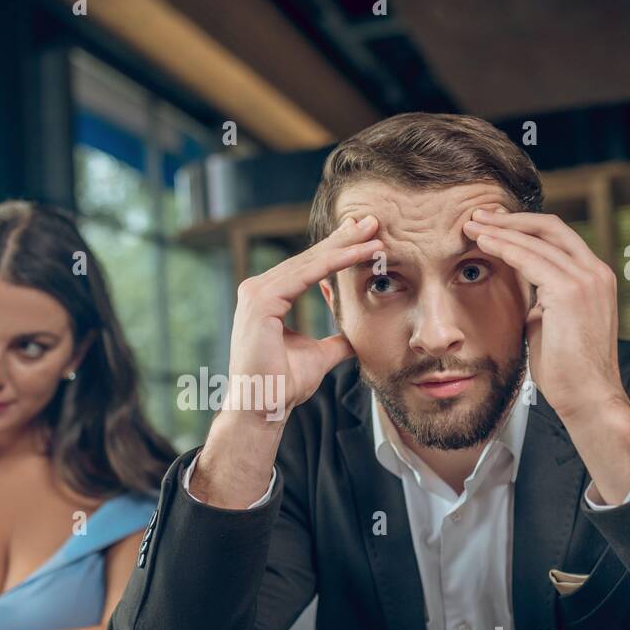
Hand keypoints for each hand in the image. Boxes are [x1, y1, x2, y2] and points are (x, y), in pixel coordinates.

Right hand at [228, 214, 382, 421]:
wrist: (263, 408)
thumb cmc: (283, 385)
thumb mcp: (319, 356)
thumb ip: (335, 341)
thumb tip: (355, 337)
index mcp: (267, 299)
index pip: (308, 268)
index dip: (338, 252)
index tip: (365, 238)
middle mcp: (257, 290)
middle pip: (309, 259)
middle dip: (344, 240)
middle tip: (373, 220)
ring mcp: (256, 293)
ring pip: (310, 263)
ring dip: (345, 247)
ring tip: (374, 234)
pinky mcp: (260, 301)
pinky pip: (305, 275)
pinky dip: (335, 263)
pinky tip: (359, 253)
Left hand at [463, 209, 626, 421]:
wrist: (588, 397)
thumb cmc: (568, 370)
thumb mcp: (553, 325)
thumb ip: (542, 303)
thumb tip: (524, 295)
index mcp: (595, 278)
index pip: (558, 238)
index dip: (524, 228)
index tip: (494, 225)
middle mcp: (596, 272)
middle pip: (550, 227)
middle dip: (510, 219)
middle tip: (477, 216)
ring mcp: (586, 279)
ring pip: (537, 239)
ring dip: (500, 230)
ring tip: (471, 226)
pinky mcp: (571, 291)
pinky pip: (530, 259)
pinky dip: (504, 247)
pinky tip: (483, 243)